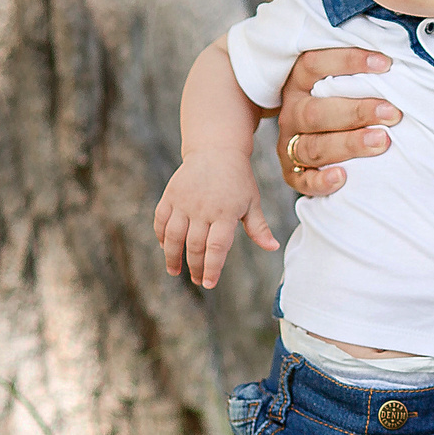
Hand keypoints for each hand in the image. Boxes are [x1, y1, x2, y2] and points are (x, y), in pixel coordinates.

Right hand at [154, 150, 278, 287]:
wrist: (216, 150)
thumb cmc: (238, 179)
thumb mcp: (252, 201)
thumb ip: (259, 227)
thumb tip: (272, 247)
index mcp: (225, 213)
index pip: (216, 247)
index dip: (212, 268)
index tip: (209, 283)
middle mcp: (202, 208)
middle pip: (195, 246)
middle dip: (195, 267)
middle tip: (198, 280)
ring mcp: (184, 202)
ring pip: (174, 236)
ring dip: (172, 257)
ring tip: (175, 271)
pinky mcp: (170, 195)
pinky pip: (161, 220)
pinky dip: (161, 236)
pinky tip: (166, 247)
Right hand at [276, 47, 399, 195]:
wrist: (315, 134)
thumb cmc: (342, 101)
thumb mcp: (343, 81)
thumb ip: (363, 76)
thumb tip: (407, 66)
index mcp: (300, 81)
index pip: (315, 65)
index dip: (348, 61)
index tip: (386, 64)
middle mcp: (292, 112)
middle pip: (315, 112)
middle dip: (356, 112)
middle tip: (391, 113)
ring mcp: (289, 143)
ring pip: (312, 147)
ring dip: (348, 144)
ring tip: (381, 142)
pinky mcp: (293, 172)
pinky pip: (302, 181)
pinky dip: (320, 182)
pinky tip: (342, 177)